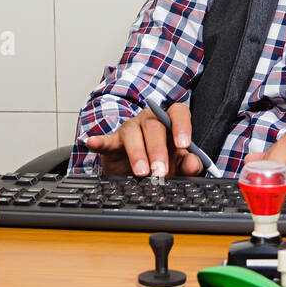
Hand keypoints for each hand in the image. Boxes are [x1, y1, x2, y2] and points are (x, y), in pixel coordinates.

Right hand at [84, 103, 203, 178]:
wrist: (136, 173)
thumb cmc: (161, 164)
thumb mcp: (178, 167)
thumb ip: (188, 165)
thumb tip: (193, 163)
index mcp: (170, 123)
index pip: (178, 113)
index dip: (182, 126)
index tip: (183, 145)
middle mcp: (149, 121)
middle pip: (154, 126)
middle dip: (158, 150)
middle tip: (161, 172)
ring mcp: (130, 129)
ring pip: (133, 133)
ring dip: (138, 153)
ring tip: (141, 172)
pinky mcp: (113, 142)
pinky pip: (106, 139)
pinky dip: (98, 140)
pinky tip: (91, 142)